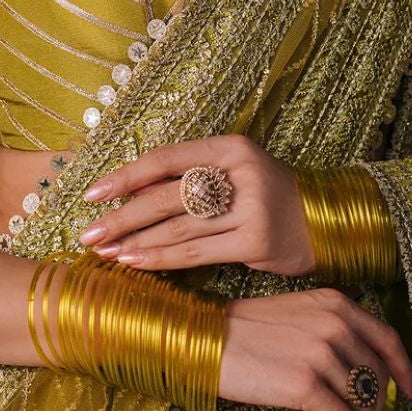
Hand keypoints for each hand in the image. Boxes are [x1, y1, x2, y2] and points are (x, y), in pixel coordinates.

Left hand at [79, 134, 316, 277]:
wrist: (323, 220)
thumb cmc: (267, 196)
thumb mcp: (234, 171)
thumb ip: (190, 176)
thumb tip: (127, 192)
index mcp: (231, 147)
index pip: (166, 158)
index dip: (125, 176)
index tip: (92, 194)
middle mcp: (241, 173)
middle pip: (166, 196)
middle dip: (121, 217)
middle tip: (88, 233)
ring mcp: (250, 209)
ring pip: (177, 228)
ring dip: (135, 242)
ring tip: (105, 252)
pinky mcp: (255, 242)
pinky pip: (196, 253)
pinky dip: (161, 259)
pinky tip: (135, 263)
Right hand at [216, 287, 411, 410]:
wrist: (203, 341)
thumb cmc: (242, 331)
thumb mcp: (295, 313)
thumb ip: (330, 328)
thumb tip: (357, 370)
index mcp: (335, 304)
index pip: (386, 339)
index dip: (404, 370)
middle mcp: (335, 325)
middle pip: (377, 375)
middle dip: (379, 406)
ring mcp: (321, 354)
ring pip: (363, 401)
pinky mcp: (305, 384)